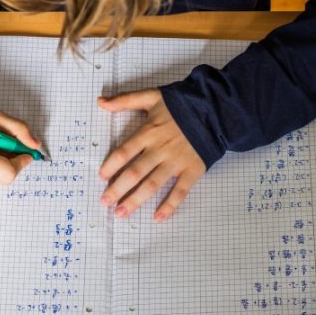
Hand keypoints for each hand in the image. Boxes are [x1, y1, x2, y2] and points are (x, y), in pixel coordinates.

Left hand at [98, 89, 205, 220]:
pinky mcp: (192, 170)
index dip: (111, 166)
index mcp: (149, 132)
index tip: (101, 177)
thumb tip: (100, 102)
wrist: (215, 109)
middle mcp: (160, 149)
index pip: (124, 152)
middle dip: (118, 189)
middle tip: (105, 202)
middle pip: (135, 173)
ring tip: (121, 213)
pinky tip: (158, 217)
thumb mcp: (151, 96)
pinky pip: (180, 191)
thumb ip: (125, 100)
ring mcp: (176, 161)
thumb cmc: (181, 103)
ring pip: (152, 184)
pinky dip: (170, 205)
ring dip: (136, 200)